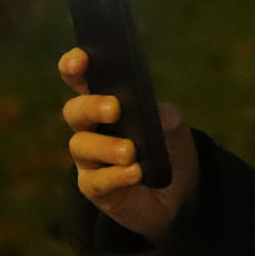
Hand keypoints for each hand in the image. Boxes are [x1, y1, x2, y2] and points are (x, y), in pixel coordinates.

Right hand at [59, 47, 200, 245]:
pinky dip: (115, 176)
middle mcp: (91, 128)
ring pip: (81, 146)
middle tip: (115, 108)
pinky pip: (96, 181)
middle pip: (75, 111)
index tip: (81, 60)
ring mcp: (89, 159)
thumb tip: (161, 113)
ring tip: (131, 151)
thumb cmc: (170, 151)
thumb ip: (169, 119)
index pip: (81, 79)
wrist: (179, 195)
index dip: (75, 66)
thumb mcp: (176, 132)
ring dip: (106, 146)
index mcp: (107, 102)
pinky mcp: (94, 187)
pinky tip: (135, 173)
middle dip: (92, 106)